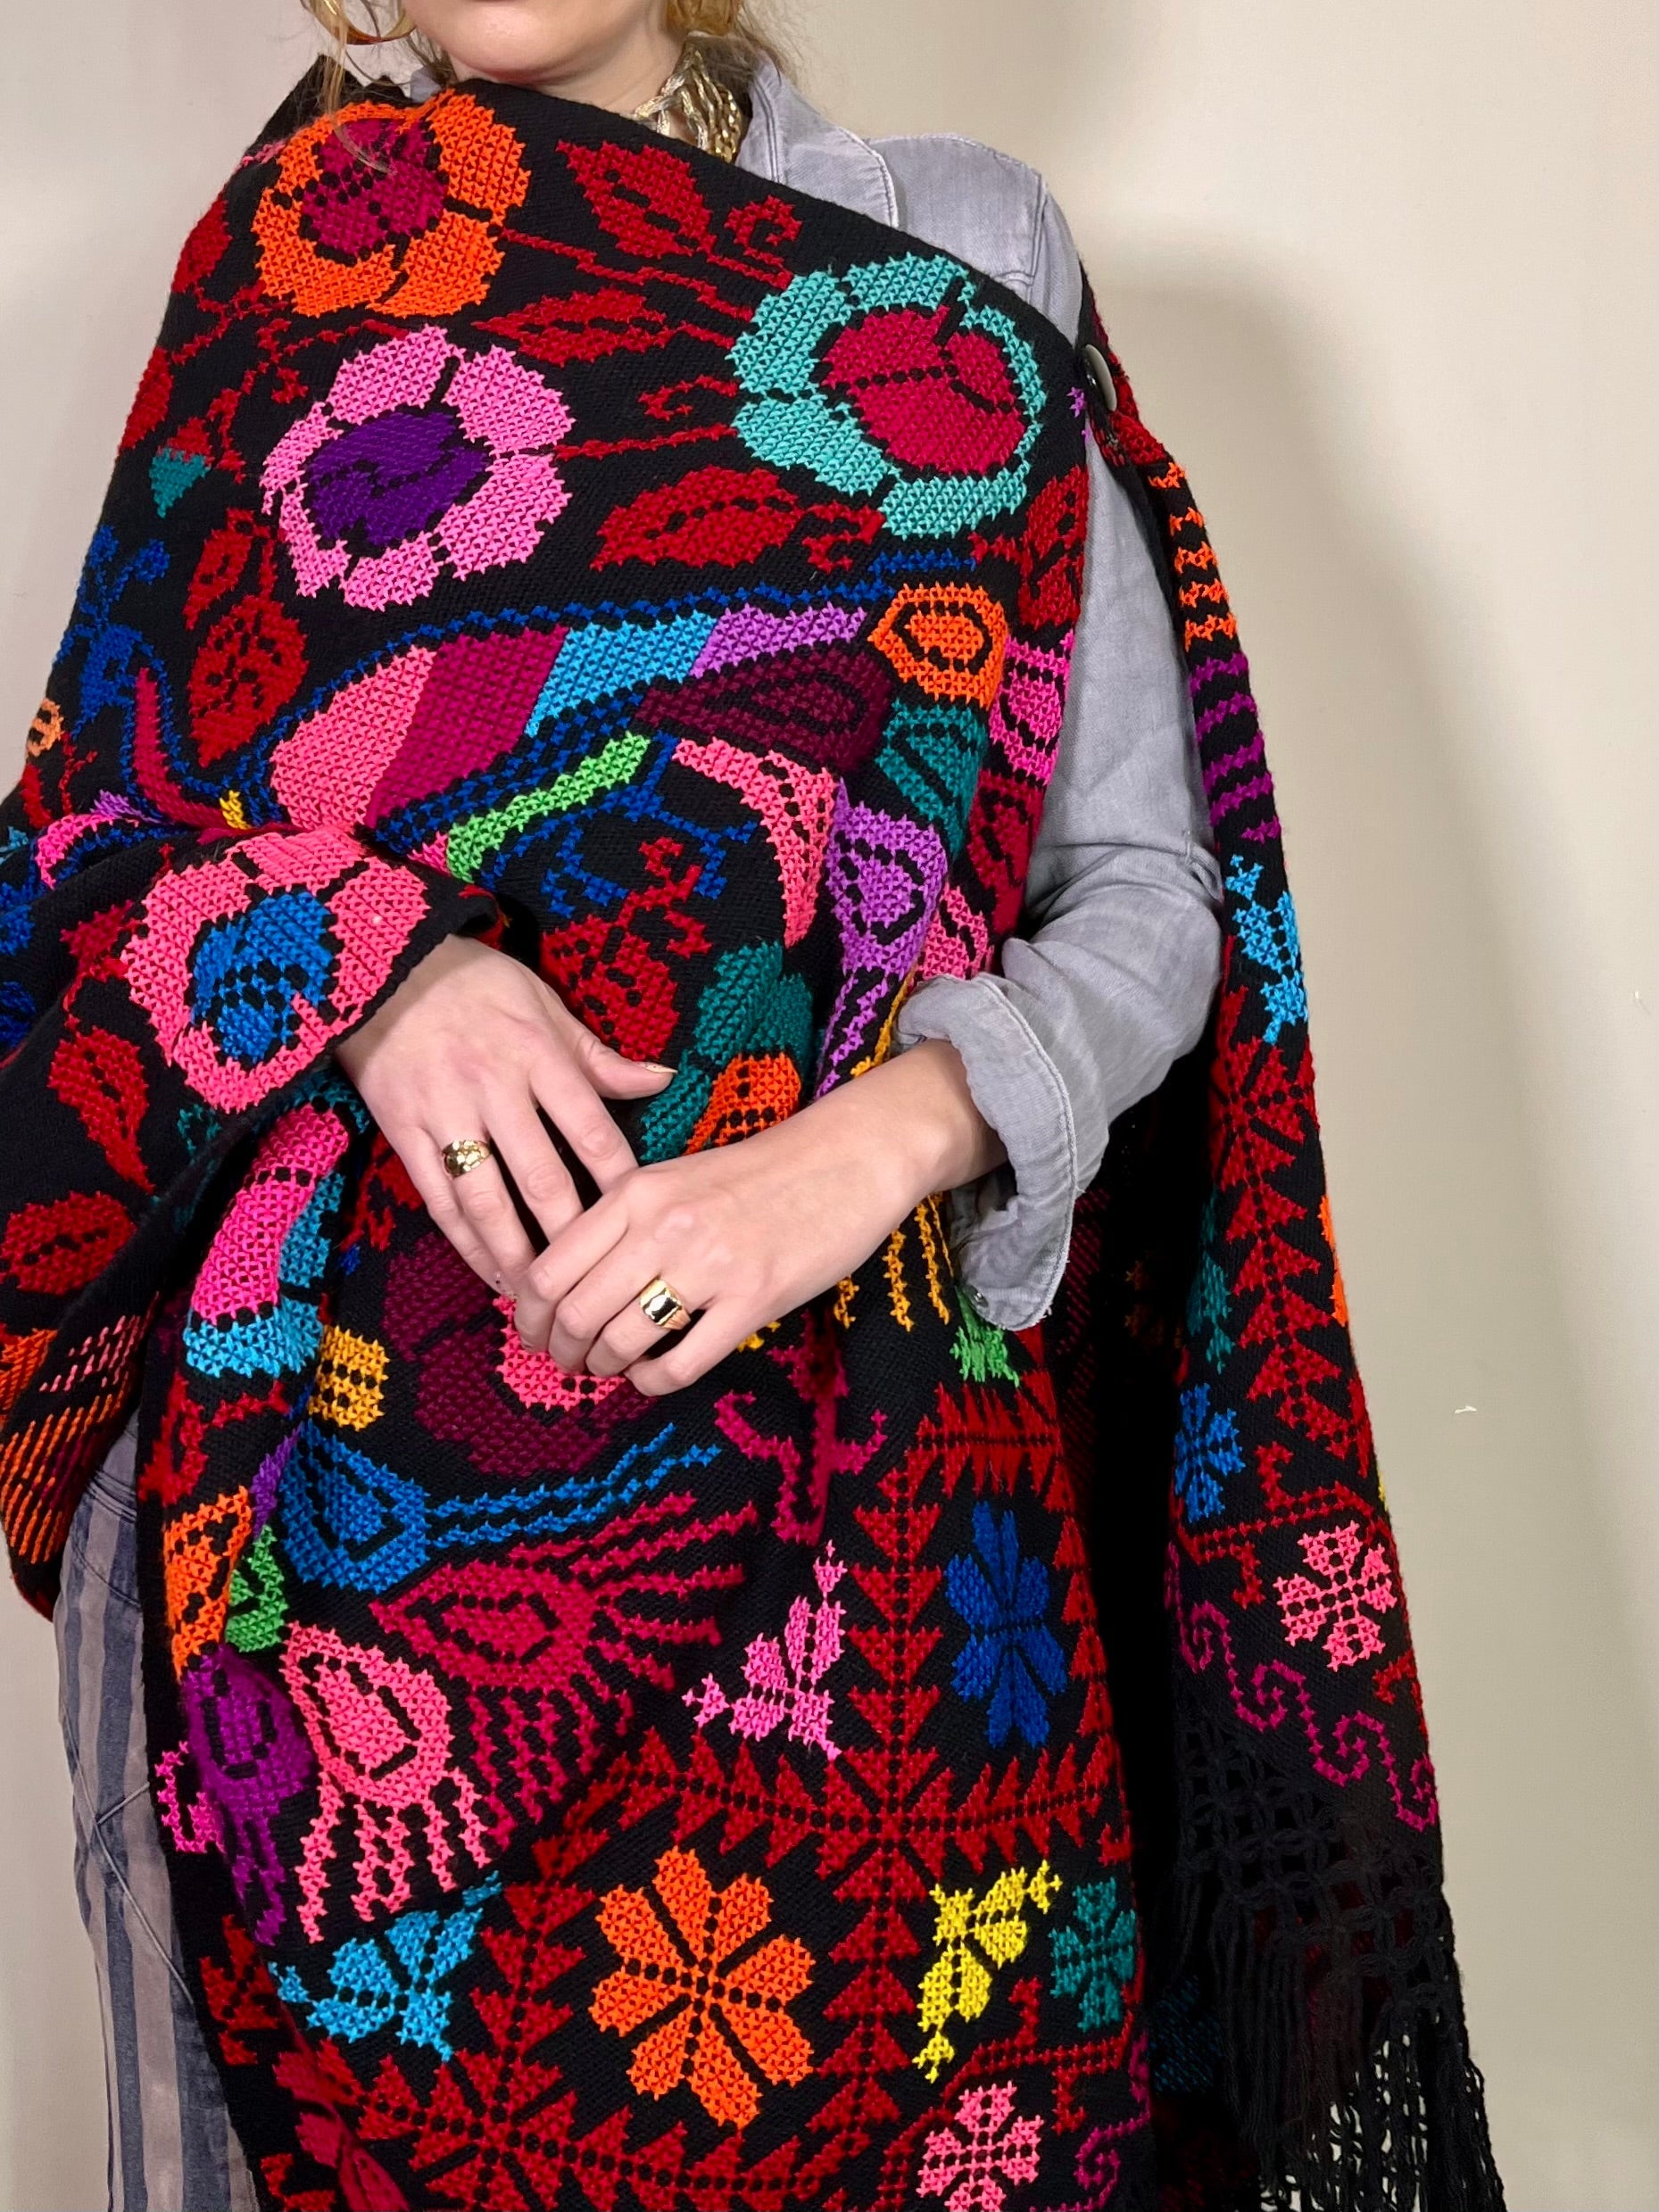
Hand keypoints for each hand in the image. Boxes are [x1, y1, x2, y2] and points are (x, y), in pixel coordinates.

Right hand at [335, 934, 672, 1303]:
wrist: (384, 965)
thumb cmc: (475, 983)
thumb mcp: (543, 1004)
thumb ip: (597, 1055)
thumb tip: (662, 1080)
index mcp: (538, 1056)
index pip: (591, 1130)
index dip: (618, 1182)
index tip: (639, 1224)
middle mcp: (495, 1088)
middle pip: (542, 1176)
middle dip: (571, 1234)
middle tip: (598, 1280)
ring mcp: (445, 1113)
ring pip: (487, 1199)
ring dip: (516, 1252)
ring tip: (542, 1294)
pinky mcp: (403, 1131)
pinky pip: (438, 1199)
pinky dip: (465, 1242)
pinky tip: (490, 1271)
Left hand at [517, 1039, 1004, 1395]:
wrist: (847, 1156)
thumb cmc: (759, 1171)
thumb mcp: (675, 1178)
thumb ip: (623, 1221)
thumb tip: (572, 1283)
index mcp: (635, 1192)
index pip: (550, 1268)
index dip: (530, 1315)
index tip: (535, 1332)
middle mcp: (662, 1227)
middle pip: (576, 1312)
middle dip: (561, 1351)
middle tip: (567, 1363)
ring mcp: (709, 1265)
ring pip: (621, 1342)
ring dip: (604, 1368)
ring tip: (610, 1369)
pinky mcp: (753, 1300)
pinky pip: (681, 1364)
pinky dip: (653, 1382)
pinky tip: (654, 1375)